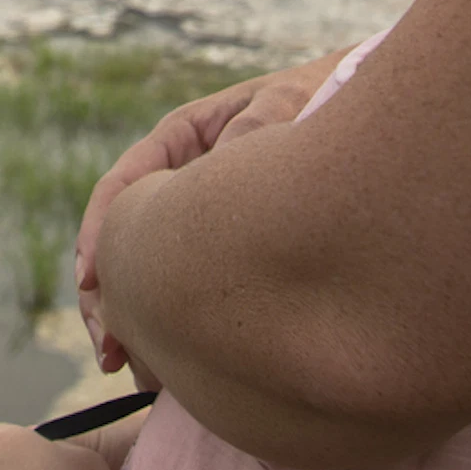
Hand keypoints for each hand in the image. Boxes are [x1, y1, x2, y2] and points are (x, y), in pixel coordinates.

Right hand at [74, 49, 349, 369]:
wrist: (377, 120)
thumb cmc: (327, 98)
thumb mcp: (290, 105)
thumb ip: (256, 127)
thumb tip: (223, 169)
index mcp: (184, 137)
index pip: (122, 185)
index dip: (100, 233)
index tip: (93, 280)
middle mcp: (185, 179)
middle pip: (125, 239)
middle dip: (108, 296)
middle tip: (109, 349)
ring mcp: (207, 218)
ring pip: (152, 273)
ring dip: (135, 322)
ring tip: (128, 371)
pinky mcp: (231, 253)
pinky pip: (191, 289)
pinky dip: (174, 330)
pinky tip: (172, 371)